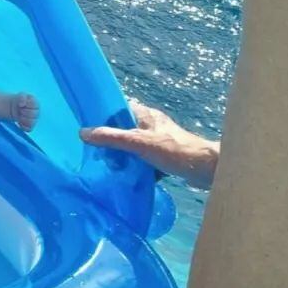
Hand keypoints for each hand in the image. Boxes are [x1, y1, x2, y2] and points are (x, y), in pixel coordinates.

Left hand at [10, 93, 39, 130]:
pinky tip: (19, 122)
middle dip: (24, 112)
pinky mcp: (30, 126)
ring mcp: (34, 120)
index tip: (21, 104)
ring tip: (19, 116)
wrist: (15, 107)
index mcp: (36, 104)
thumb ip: (22, 97)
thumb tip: (22, 104)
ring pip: (32, 122)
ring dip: (23, 119)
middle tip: (20, 110)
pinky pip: (29, 129)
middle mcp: (37, 112)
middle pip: (33, 114)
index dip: (26, 104)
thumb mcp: (21, 95)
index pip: (34, 104)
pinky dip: (23, 126)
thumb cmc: (20, 100)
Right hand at [79, 99, 219, 189]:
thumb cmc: (172, 150)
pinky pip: (144, 160)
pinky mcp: (165, 157)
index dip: (104, 116)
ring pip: (134, 147)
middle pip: (125, 130)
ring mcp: (159, 142)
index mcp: (145, 115)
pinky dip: (137, 168)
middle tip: (97, 152)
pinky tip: (128, 178)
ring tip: (109, 166)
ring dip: (124, 156)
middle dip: (112, 141)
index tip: (90, 128)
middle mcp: (152, 125)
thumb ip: (111, 138)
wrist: (205, 169)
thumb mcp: (137, 142)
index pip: (119, 109)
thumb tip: (83, 133)